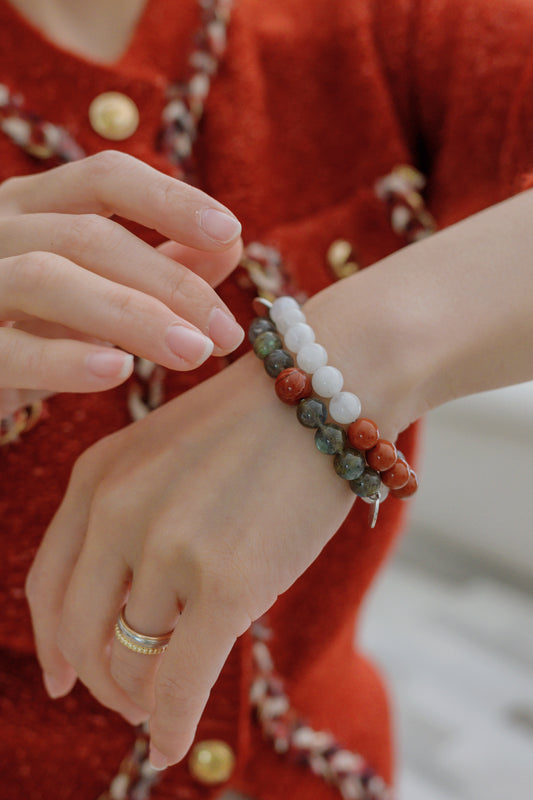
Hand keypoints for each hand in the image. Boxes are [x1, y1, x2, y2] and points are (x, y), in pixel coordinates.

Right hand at [0, 150, 243, 416]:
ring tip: (193, 352)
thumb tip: (230, 243)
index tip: (229, 230)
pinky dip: (64, 360)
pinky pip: (7, 348)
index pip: (104, 177)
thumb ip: (161, 264)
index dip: (169, 198)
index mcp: (34, 208)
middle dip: (169, 281)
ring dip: (131, 316)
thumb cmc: (29, 327)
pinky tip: (119, 372)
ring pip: (48, 279)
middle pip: (87, 235)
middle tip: (226, 333)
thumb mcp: (97, 292)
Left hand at [25, 351, 355, 765]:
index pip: (46, 585)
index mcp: (98, 477)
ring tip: (162, 705)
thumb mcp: (166, 453)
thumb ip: (130, 517)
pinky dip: (169, 726)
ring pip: (131, 661)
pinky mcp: (227, 582)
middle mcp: (119, 511)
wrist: (328, 385)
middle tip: (126, 700)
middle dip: (100, 680)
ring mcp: (170, 546)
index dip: (53, 643)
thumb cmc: (257, 424)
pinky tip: (171, 747)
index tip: (64, 676)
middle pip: (79, 632)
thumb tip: (122, 612)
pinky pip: (179, 683)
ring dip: (141, 698)